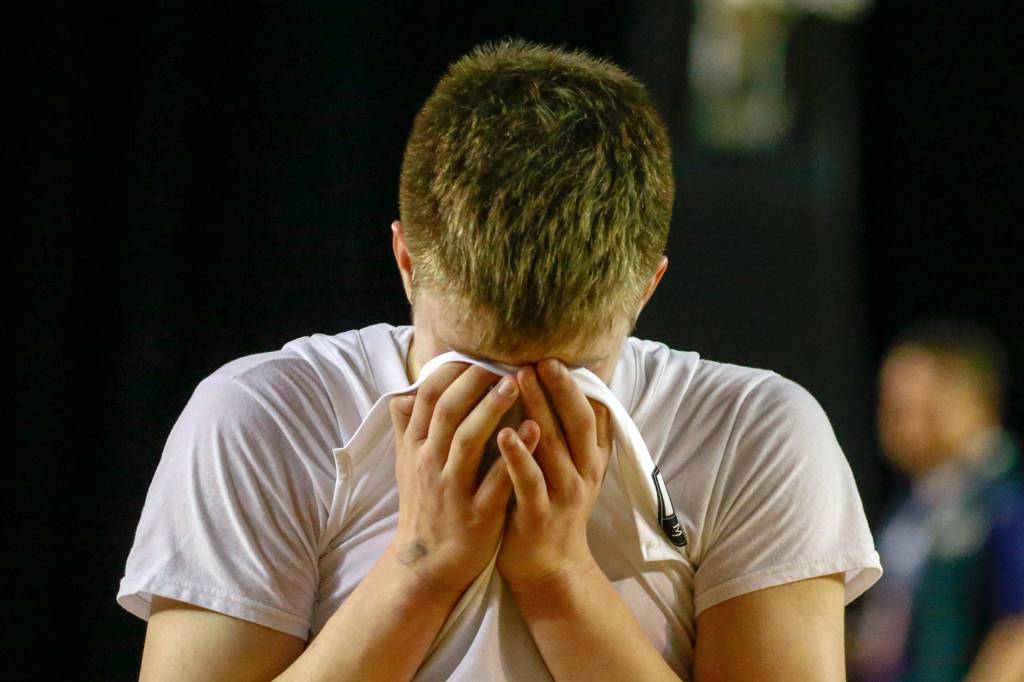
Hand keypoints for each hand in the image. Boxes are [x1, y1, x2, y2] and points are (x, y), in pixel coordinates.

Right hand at [387, 363, 527, 602]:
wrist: (427, 565)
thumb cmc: (425, 507)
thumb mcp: (407, 467)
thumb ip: (407, 428)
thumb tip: (403, 393)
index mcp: (416, 449)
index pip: (429, 398)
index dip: (451, 372)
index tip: (475, 353)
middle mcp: (430, 464)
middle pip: (448, 412)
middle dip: (473, 382)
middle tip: (501, 360)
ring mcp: (452, 490)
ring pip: (468, 440)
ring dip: (491, 408)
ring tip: (516, 383)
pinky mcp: (476, 515)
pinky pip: (496, 479)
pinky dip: (515, 454)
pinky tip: (536, 430)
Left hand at [496, 359, 612, 590]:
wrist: (547, 566)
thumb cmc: (551, 507)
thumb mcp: (571, 469)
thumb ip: (570, 434)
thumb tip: (569, 388)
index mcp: (589, 459)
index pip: (588, 413)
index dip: (573, 385)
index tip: (553, 357)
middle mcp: (581, 473)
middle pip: (574, 422)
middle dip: (557, 387)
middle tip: (537, 357)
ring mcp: (562, 494)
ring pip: (552, 445)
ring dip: (537, 409)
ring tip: (519, 378)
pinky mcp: (539, 515)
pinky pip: (529, 481)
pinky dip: (518, 456)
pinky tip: (503, 433)